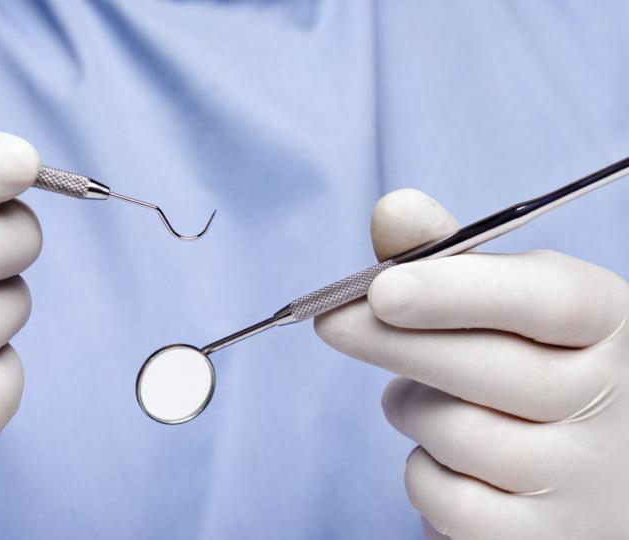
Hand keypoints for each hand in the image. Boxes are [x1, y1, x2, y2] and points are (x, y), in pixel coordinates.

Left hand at [315, 189, 628, 538]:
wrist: (604, 478)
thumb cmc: (542, 373)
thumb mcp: (520, 311)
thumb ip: (455, 262)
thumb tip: (394, 211)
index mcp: (611, 324)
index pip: (548, 300)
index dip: (459, 290)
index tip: (383, 287)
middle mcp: (615, 402)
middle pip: (483, 367)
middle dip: (391, 341)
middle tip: (333, 321)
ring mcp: (586, 480)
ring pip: (453, 433)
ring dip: (413, 410)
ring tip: (426, 400)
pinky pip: (447, 501)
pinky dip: (425, 476)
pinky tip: (449, 460)